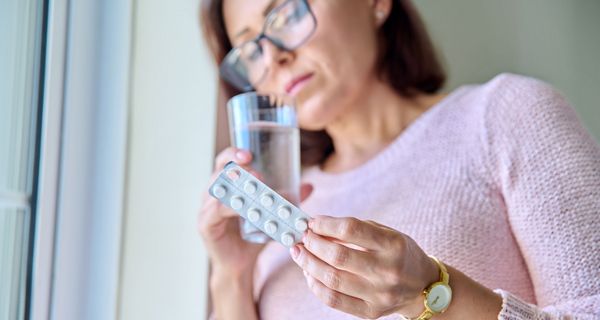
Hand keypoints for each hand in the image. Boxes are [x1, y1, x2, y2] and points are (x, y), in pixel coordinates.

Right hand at [198, 147, 312, 276]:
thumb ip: (285, 199)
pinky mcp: (205, 225)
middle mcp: (213, 194)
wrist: (239, 265)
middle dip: (237, 167)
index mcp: (226, 186)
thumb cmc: (252, 237)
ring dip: (237, 186)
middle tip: (257, 171)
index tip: (249, 153)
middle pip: (219, 171)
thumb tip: (308, 186)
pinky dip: (230, 207)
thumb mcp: (270, 214)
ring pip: (218, 189)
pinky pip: (216, 211)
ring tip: (256, 186)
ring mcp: (206, 208)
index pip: (225, 163)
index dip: (234, 154)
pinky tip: (243, 208)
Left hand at [289, 215, 438, 318]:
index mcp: (393, 245)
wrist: (422, 286)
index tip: (312, 222)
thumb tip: (317, 228)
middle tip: (302, 237)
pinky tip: (309, 274)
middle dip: (313, 244)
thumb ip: (355, 229)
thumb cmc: (399, 254)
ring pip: (332, 280)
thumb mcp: (386, 233)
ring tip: (300, 253)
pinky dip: (316, 286)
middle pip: (338, 256)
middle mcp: (388, 270)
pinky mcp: (371, 312)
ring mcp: (379, 294)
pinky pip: (334, 300)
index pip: (351, 230)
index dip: (326, 224)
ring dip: (308, 264)